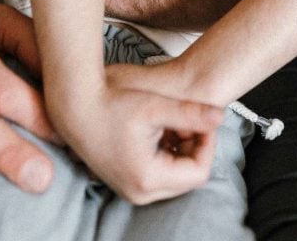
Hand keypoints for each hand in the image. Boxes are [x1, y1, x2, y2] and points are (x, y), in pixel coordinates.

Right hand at [62, 62, 222, 203]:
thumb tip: (221, 116)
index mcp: (149, 178)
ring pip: (173, 175)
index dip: (207, 143)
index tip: (203, 118)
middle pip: (187, 177)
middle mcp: (139, 192)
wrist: (75, 106)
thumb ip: (191, 114)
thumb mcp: (156, 106)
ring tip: (173, 120)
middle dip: (193, 147)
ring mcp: (130, 189)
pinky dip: (165, 153)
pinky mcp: (125, 180)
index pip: (198, 172)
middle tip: (189, 119)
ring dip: (180, 149)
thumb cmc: (112, 103)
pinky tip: (160, 127)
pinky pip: (157, 173)